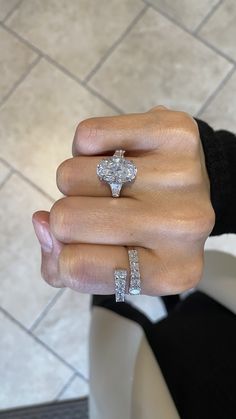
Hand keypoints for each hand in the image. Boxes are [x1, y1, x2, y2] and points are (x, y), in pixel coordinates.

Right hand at [32, 106, 214, 295]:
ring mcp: (183, 176)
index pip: (76, 266)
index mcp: (168, 272)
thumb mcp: (116, 265)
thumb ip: (63, 264)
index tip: (84, 242)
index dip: (64, 253)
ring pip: (71, 175)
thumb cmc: (147, 233)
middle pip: (67, 220)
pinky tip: (113, 156)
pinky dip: (86, 146)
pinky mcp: (175, 131)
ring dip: (78, 181)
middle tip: (99, 209)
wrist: (198, 188)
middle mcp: (182, 227)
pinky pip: (89, 135)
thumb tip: (41, 221)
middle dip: (68, 214)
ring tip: (109, 184)